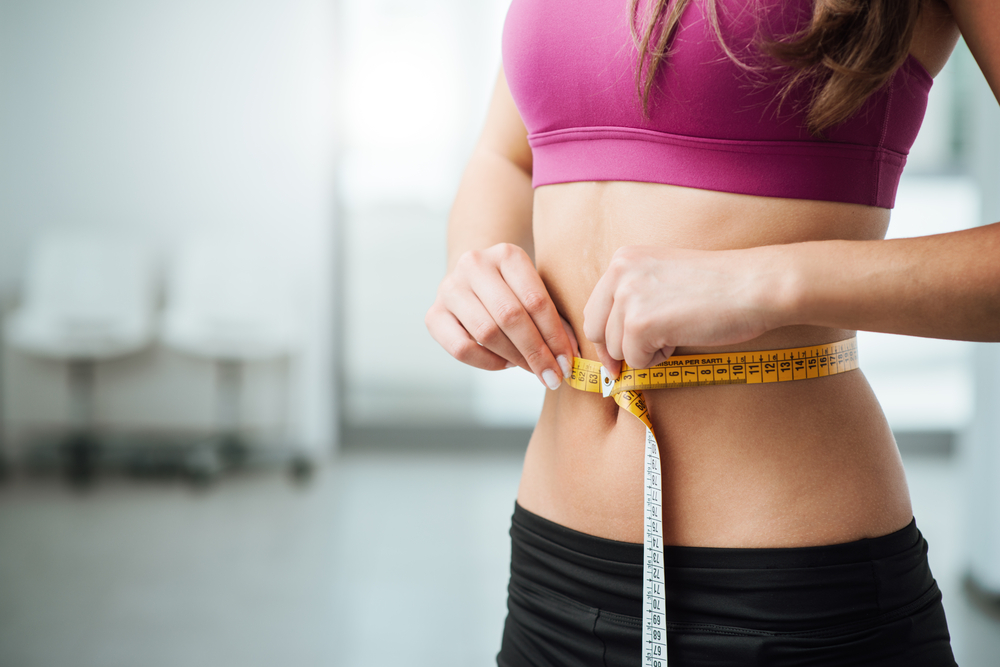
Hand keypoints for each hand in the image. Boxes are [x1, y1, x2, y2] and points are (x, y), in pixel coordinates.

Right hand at [426, 243, 579, 388]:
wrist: (473, 279)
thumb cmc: (514, 290)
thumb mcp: (536, 291)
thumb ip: (554, 319)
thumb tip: (569, 356)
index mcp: (506, 253)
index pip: (535, 300)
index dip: (554, 336)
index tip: (567, 362)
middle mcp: (474, 264)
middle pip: (510, 316)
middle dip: (536, 352)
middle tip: (553, 375)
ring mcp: (449, 288)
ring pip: (486, 333)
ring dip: (514, 358)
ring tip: (532, 369)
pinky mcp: (433, 314)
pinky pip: (462, 348)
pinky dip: (488, 362)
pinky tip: (506, 363)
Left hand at [583, 245, 778, 375]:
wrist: (754, 285)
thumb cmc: (719, 285)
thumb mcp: (663, 276)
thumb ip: (635, 296)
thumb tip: (611, 340)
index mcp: (623, 259)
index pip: (594, 308)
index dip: (605, 336)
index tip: (616, 355)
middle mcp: (619, 273)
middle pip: (595, 330)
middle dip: (615, 351)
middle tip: (640, 359)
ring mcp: (628, 298)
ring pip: (616, 349)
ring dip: (644, 353)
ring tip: (677, 334)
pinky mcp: (640, 324)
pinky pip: (636, 360)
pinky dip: (657, 360)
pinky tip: (681, 339)